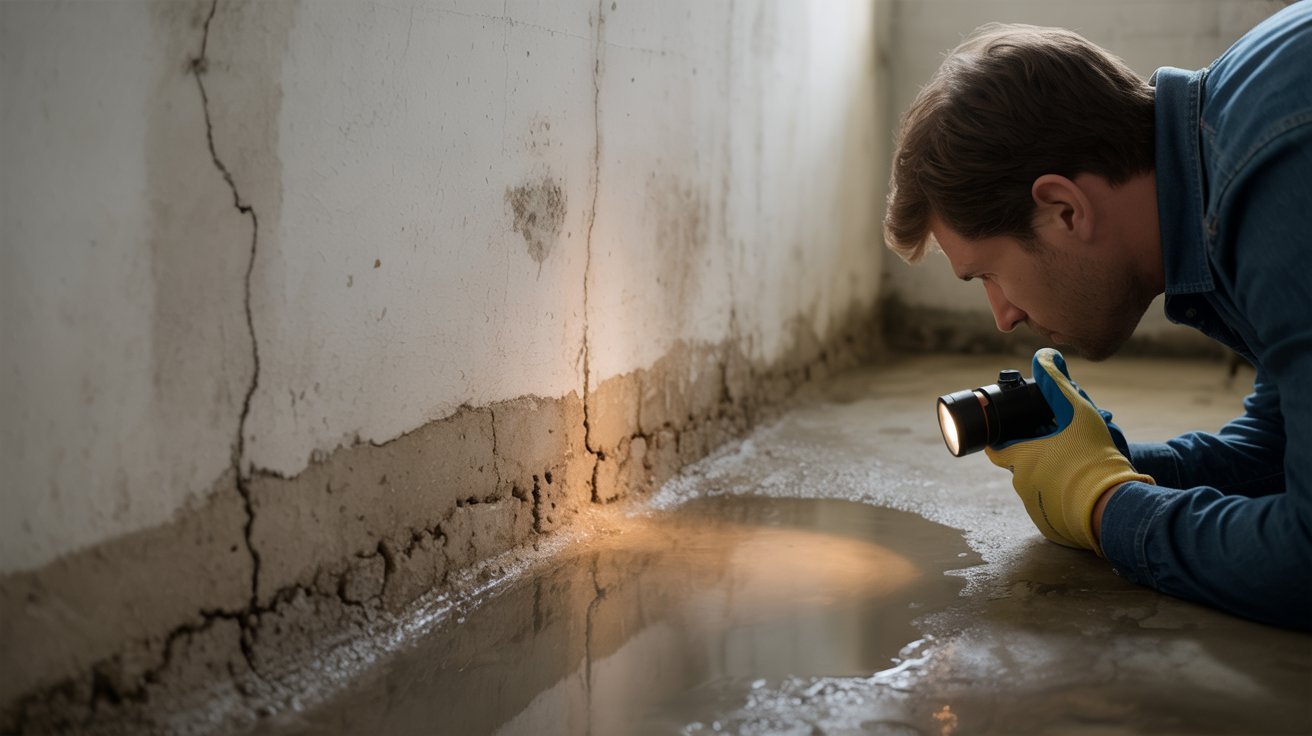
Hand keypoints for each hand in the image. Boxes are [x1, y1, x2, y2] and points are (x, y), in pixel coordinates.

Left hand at [985, 348, 1152, 552]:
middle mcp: (1021, 483)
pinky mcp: (1048, 526)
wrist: (1113, 504)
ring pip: (1034, 485)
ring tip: (1073, 465)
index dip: (1004, 437)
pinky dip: (1059, 496)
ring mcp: (1033, 506)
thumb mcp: (1078, 412)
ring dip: (1047, 474)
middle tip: (1056, 445)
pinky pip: (1048, 506)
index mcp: (1021, 457)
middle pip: (1019, 464)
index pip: (996, 447)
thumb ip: (1057, 383)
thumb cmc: (1094, 456)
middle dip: (1034, 453)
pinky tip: (1078, 487)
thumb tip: (1042, 357)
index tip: (1014, 431)